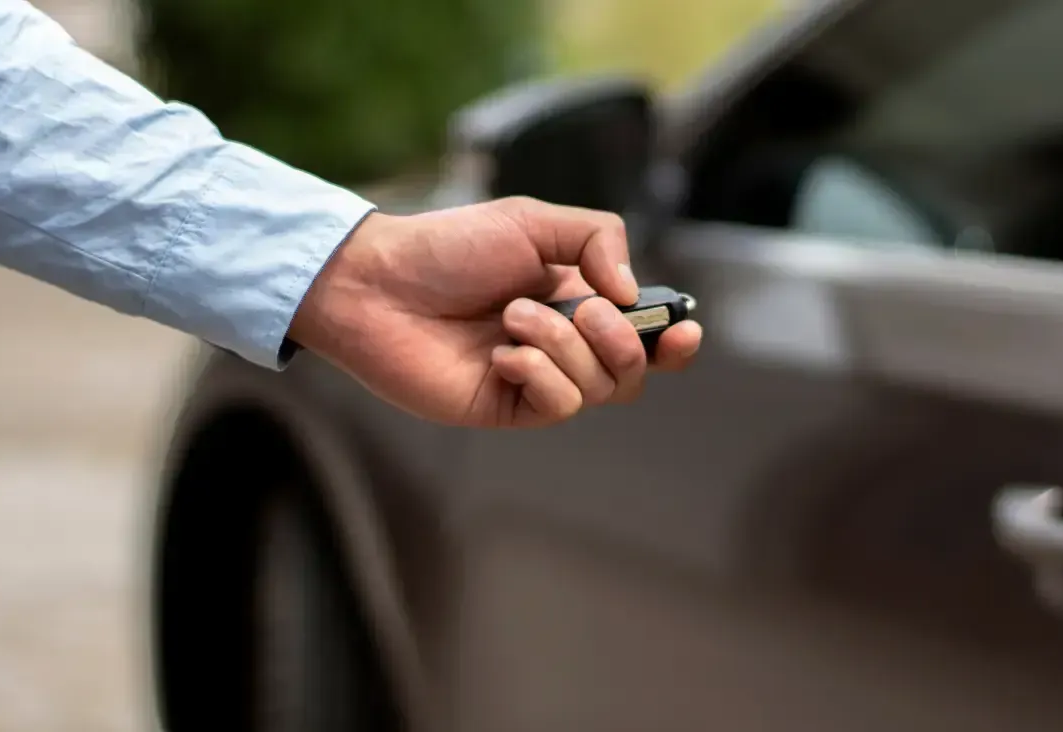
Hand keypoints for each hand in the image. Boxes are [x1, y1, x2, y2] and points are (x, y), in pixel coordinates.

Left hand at [288, 196, 702, 427]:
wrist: (378, 282)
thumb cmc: (449, 247)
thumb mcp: (533, 222)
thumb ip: (598, 239)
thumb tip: (632, 292)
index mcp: (577, 299)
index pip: (643, 333)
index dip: (673, 340)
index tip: (684, 331)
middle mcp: (563, 344)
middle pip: (632, 370)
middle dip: (620, 340)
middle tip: (583, 310)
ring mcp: (536, 379)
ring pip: (598, 387)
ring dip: (563, 346)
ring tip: (511, 317)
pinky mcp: (507, 407)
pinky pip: (558, 407)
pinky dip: (541, 375)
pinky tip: (502, 354)